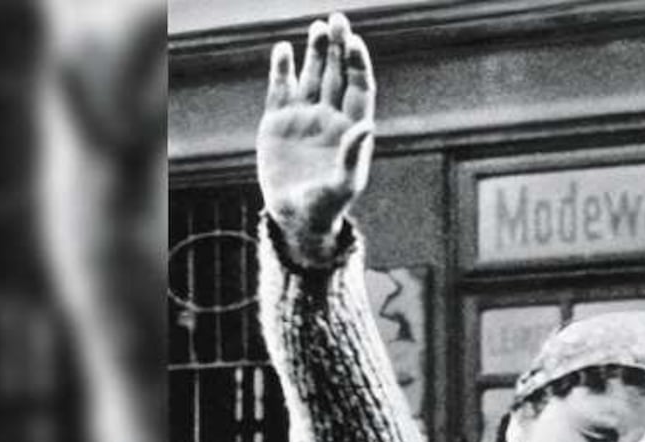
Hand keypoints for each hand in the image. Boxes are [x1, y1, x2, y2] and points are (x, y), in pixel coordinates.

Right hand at [257, 13, 375, 266]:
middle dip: (338, 48)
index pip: (359, 89)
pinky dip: (282, 70)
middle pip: (337, 75)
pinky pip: (281, 90)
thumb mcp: (343, 184)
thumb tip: (367, 126)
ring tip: (318, 28)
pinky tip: (283, 50)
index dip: (358, 65)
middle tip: (338, 19)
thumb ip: (353, 155)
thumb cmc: (326, 206)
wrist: (296, 219)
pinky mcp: (277, 122)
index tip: (355, 43)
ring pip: (312, 77)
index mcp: (351, 129)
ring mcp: (304, 117)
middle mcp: (330, 118)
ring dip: (315, 53)